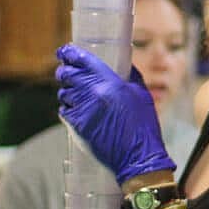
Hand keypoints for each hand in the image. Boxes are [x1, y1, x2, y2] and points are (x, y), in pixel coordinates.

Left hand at [56, 43, 174, 183]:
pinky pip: (64, 110)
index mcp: (110, 83)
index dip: (71, 53)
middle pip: (67, 74)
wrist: (138, 157)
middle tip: (68, 70)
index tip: (67, 51)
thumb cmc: (144, 126)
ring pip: (64, 92)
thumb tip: (122, 63)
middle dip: (65, 70)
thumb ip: (129, 75)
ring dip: (68, 90)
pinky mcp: (76, 126)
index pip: (83, 61)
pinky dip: (69, 107)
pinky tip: (79, 109)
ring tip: (78, 93)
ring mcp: (82, 110)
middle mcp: (92, 94)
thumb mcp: (142, 94)